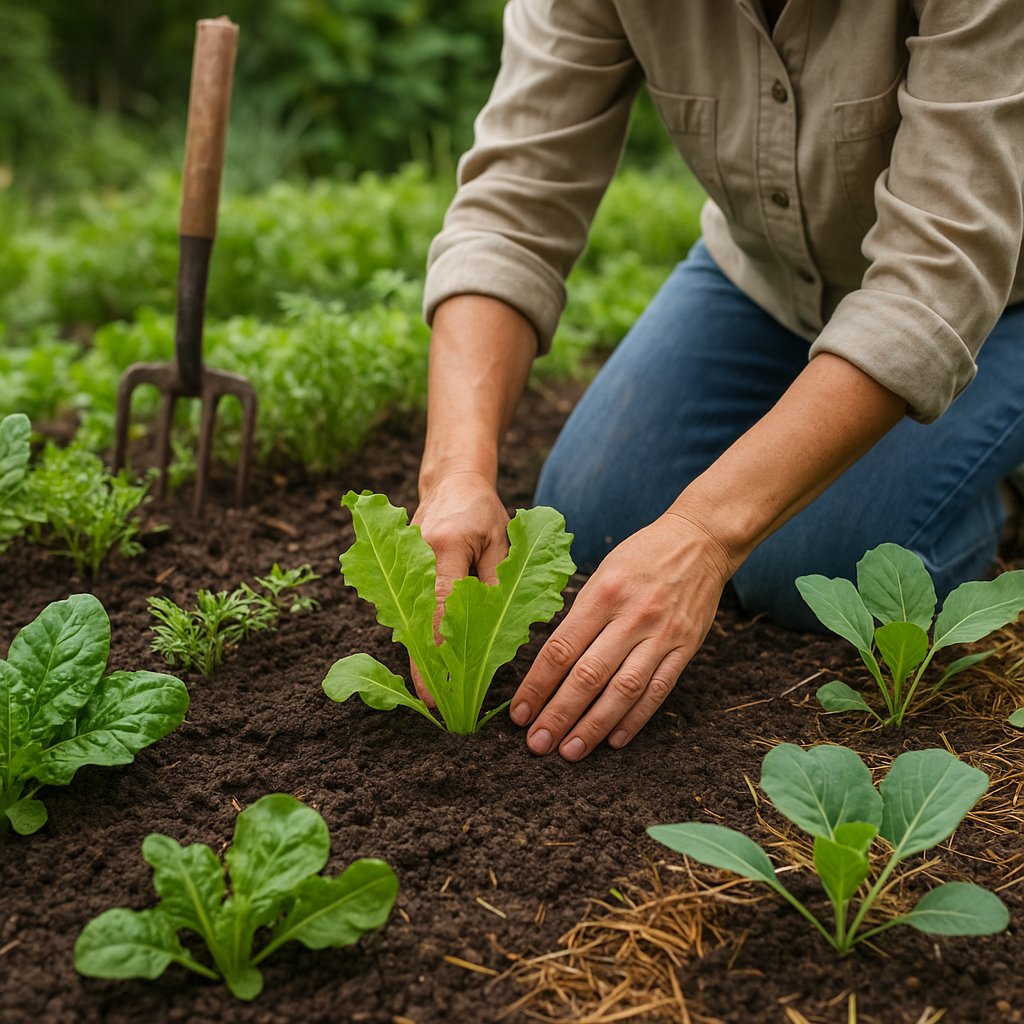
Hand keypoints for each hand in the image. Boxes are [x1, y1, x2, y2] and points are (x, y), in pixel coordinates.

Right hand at [410, 471, 510, 703]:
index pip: (441, 607)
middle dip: (424, 665)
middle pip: (416, 621)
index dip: (441, 649)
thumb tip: (492, 629)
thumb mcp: (501, 540)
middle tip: (434, 704)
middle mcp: (414, 558)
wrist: (451, 483)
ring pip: (407, 621)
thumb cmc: (482, 511)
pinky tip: (427, 668)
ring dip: (418, 656)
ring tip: (430, 696)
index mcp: (444, 546)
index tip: (444, 683)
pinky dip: (416, 639)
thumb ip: (496, 582)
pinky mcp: (399, 573)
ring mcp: (401, 565)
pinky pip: (407, 612)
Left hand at [509, 510, 735, 759]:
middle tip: (536, 744)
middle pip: (588, 675)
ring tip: (570, 751)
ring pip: (623, 690)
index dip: (537, 685)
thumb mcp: (603, 573)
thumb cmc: (641, 556)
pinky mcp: (686, 647)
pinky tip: (614, 740)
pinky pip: (658, 690)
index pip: (561, 649)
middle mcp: (632, 616)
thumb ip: (580, 615)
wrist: (700, 540)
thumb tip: (551, 662)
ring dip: (593, 726)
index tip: (519, 713)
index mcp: (603, 594)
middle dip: (559, 714)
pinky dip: (635, 719)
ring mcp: (662, 635)